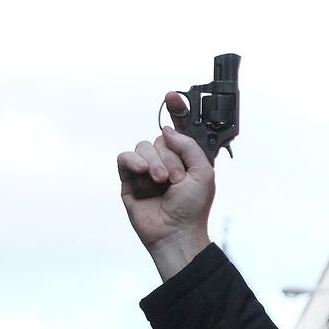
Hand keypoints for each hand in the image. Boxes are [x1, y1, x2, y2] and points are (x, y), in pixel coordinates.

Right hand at [117, 93, 215, 279]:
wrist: (176, 232)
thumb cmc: (193, 208)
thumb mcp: (203, 172)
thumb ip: (189, 145)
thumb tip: (167, 129)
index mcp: (186, 158)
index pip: (179, 129)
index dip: (176, 111)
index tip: (172, 96)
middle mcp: (166, 161)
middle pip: (161, 138)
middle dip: (169, 156)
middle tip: (176, 178)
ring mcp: (147, 169)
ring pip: (144, 146)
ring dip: (154, 162)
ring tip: (162, 181)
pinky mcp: (129, 179)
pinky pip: (125, 158)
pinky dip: (133, 161)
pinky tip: (144, 172)